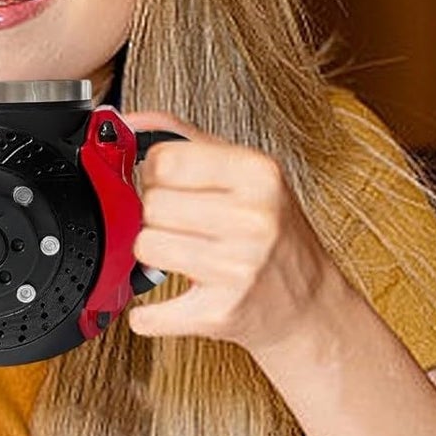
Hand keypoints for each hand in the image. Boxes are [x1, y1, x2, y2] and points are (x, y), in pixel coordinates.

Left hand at [123, 110, 339, 353]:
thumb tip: (125, 121)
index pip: (165, 159)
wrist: (309, 302)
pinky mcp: (220, 312)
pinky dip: (148, 314)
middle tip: (179, 223)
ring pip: (145, 247)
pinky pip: (150, 312)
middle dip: (156, 215)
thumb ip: (186, 138)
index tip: (168, 185)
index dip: (155, 173)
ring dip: (154, 254)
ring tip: (181, 253)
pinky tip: (163, 305)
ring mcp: (238, 268)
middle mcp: (252, 218)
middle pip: (151, 204)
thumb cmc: (274, 232)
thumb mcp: (245, 173)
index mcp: (258, 174)